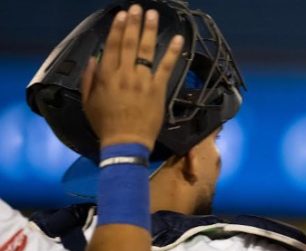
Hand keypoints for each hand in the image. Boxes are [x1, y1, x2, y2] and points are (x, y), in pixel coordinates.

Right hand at [81, 4, 183, 149]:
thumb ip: (89, 79)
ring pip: (146, 51)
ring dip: (150, 31)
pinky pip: (166, 67)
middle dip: (133, 24)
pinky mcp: (158, 90)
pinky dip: (173, 53)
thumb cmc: (105, 124)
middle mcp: (124, 74)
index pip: (112, 46)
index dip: (117, 29)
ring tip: (153, 15)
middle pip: (129, 43)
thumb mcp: (88, 102)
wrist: (126, 142)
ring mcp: (142, 81)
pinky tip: (179, 39)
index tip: (121, 15)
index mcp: (106, 76)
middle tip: (137, 8)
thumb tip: (94, 59)